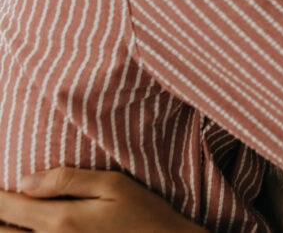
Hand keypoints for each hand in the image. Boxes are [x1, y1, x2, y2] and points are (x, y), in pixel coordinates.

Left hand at [0, 167, 204, 232]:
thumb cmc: (144, 214)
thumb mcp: (114, 185)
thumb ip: (68, 179)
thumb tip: (24, 180)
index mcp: (61, 220)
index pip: (9, 206)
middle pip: (3, 232)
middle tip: (0, 203)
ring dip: (6, 230)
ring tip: (7, 219)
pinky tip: (25, 231)